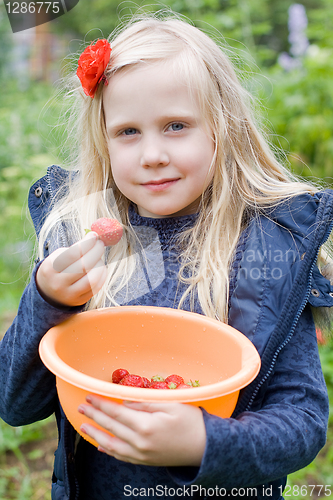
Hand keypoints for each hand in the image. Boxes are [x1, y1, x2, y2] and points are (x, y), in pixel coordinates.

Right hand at [36, 232, 106, 306]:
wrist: (47, 292)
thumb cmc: (56, 269)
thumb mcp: (58, 257)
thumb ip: (75, 249)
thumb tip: (94, 238)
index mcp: (50, 269)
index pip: (72, 254)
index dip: (86, 243)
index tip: (94, 235)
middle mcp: (59, 283)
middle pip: (84, 266)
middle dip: (96, 252)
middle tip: (100, 244)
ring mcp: (69, 294)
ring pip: (92, 279)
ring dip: (100, 265)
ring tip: (99, 258)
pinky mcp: (79, 301)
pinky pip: (96, 288)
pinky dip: (102, 275)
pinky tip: (100, 268)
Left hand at [78, 395, 205, 466]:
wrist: (206, 447)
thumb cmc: (191, 422)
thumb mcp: (170, 405)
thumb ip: (145, 404)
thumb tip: (124, 402)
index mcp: (146, 426)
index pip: (116, 412)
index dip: (101, 404)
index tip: (89, 397)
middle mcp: (140, 442)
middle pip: (111, 427)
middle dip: (94, 416)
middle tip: (81, 408)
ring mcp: (141, 454)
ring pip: (112, 445)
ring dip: (95, 434)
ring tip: (83, 427)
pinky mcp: (145, 461)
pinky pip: (121, 456)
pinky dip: (109, 450)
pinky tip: (101, 445)